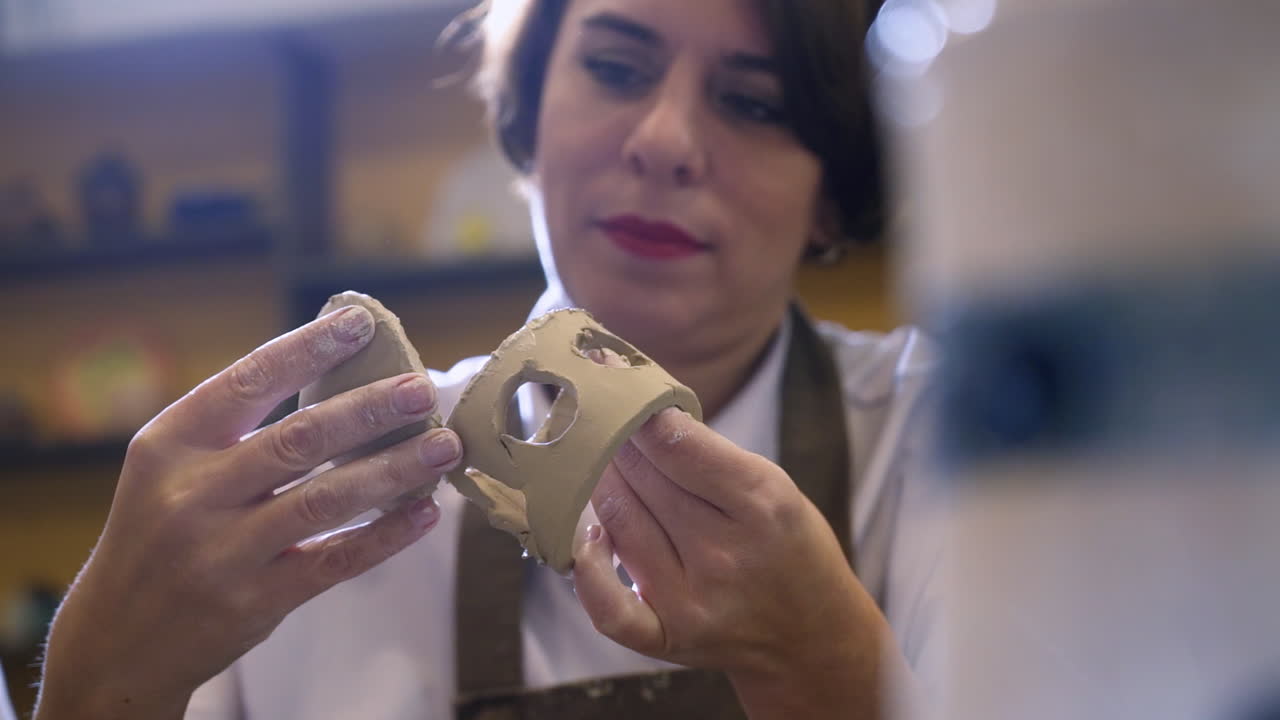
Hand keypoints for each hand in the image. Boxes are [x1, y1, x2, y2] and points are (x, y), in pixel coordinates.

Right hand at [35, 307, 462, 719]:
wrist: (119, 640)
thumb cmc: (159, 534)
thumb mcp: (168, 470)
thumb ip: (234, 428)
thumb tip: (335, 372)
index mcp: (169, 446)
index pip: (246, 382)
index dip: (306, 349)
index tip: (359, 322)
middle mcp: (192, 494)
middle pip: (298, 439)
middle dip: (369, 409)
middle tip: (421, 388)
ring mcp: (223, 552)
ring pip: (325, 499)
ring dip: (394, 469)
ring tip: (444, 447)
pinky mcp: (256, 601)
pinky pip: (336, 560)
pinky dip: (385, 535)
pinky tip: (424, 513)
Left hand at [572, 408, 901, 717]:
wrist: (813, 634)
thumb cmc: (788, 546)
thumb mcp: (775, 487)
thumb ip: (711, 456)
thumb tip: (636, 417)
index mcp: (760, 502)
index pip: (673, 442)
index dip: (636, 411)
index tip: (619, 391)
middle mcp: (723, 552)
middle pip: (641, 476)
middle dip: (617, 441)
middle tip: (605, 421)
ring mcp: (691, 598)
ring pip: (619, 519)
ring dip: (602, 483)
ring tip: (600, 463)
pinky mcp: (667, 636)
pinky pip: (607, 607)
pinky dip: (587, 570)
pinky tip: (588, 538)